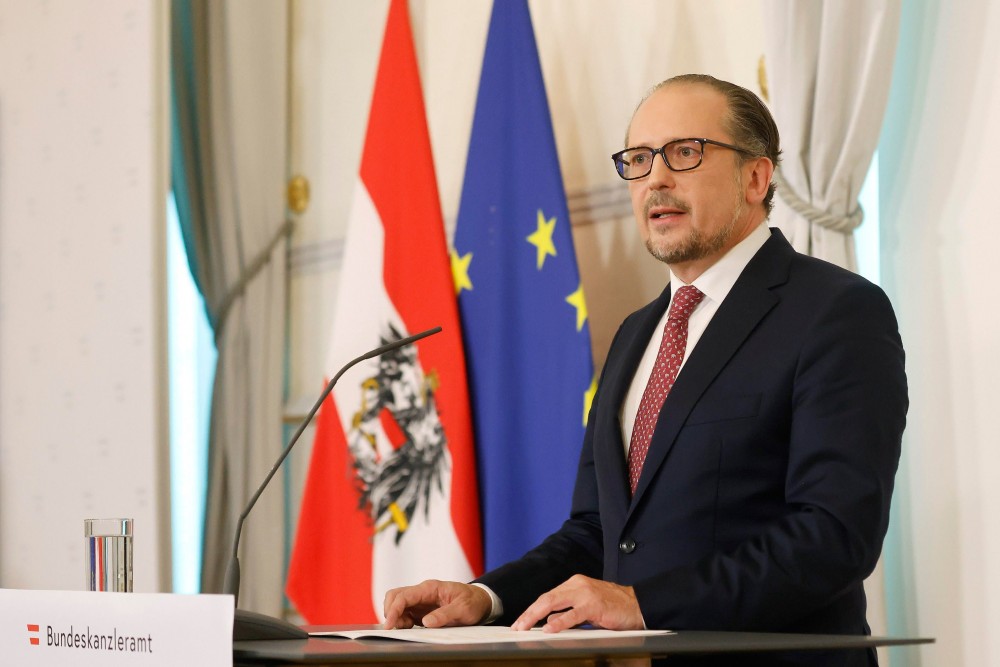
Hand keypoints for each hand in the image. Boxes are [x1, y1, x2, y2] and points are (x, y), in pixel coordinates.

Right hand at [382, 580, 491, 629]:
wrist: (480, 601)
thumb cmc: (473, 601)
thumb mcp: (463, 609)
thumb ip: (445, 614)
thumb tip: (426, 622)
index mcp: (430, 588)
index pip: (404, 595)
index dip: (394, 609)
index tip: (389, 625)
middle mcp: (422, 593)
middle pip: (395, 596)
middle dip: (391, 612)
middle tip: (399, 627)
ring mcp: (420, 601)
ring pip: (397, 604)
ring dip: (396, 617)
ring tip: (409, 628)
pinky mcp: (421, 610)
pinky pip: (404, 613)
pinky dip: (401, 621)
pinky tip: (411, 628)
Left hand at [511, 575, 643, 632]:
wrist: (638, 605)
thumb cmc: (613, 607)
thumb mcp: (586, 607)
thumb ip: (568, 611)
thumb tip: (548, 621)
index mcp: (574, 584)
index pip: (547, 597)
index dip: (532, 610)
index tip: (521, 622)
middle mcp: (577, 585)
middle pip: (546, 598)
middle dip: (529, 613)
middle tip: (517, 626)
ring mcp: (585, 593)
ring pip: (554, 602)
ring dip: (536, 615)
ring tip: (525, 627)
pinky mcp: (594, 604)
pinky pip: (573, 614)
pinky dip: (559, 621)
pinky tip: (549, 628)